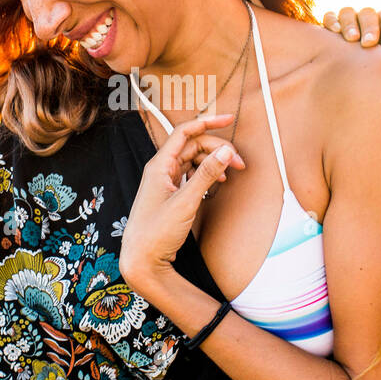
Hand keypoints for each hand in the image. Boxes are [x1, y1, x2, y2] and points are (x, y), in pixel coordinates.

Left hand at [119, 112, 246, 294]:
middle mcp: (160, 170)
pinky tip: (217, 183)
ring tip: (231, 173)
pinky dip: (206, 175)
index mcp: (159, 165)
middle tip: (239, 162)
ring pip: (193, 161)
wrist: (141, 260)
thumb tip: (226, 151)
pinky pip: (190, 175)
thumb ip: (207, 175)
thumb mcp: (186, 202)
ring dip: (213, 162)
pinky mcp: (170, 195)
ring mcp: (165, 182)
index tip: (229, 119)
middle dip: (217, 148)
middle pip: (192, 146)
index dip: (207, 122)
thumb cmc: (156, 232)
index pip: (185, 132)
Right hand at [321, 6, 380, 62]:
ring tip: (352, 39)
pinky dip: (332, 22)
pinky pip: (330, 17)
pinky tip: (335, 32)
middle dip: (370, 28)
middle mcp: (368, 17)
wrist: (360, 62)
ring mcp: (349, 18)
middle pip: (368, 14)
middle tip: (370, 43)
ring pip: (348, 12)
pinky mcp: (332, 22)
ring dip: (350, 24)